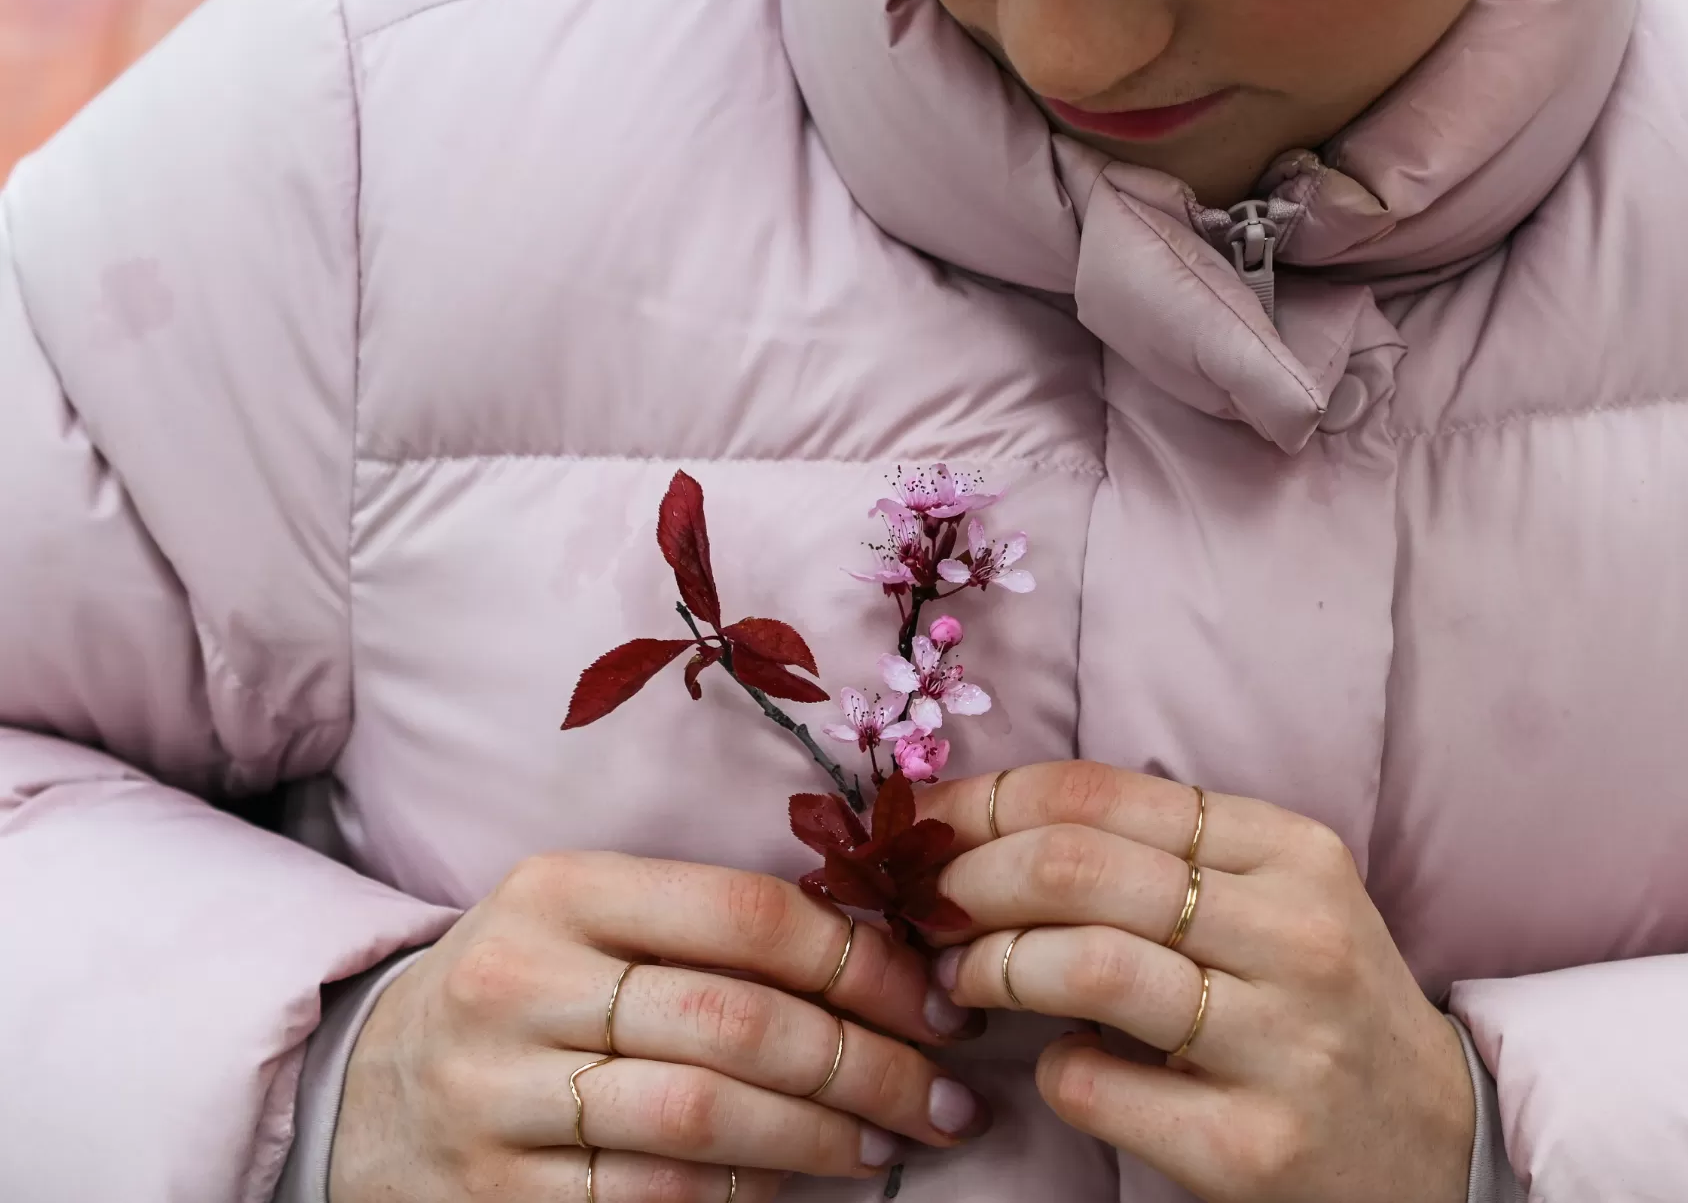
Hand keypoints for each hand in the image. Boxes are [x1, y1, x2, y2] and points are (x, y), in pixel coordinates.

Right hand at [331, 851, 991, 1202]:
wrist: (365, 1082)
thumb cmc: (526, 986)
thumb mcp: (592, 919)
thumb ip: (711, 926)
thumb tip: (886, 957)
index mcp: (561, 888)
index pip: (746, 914)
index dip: (864, 961)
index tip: (937, 1000)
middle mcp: (523, 981)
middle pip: (737, 1020)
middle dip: (868, 1063)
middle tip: (947, 1093)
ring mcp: (498, 1095)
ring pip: (703, 1116)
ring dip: (824, 1136)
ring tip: (896, 1140)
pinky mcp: (495, 1195)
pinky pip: (654, 1195)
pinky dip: (748, 1190)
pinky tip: (804, 1179)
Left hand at [916, 762, 1472, 1202]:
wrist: (1438, 1140)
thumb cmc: (1317, 999)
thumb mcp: (1269, 895)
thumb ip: (1152, 855)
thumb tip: (982, 828)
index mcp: (1290, 850)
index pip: (1101, 792)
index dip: (988, 801)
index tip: (924, 825)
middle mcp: (1296, 934)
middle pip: (1078, 867)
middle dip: (969, 881)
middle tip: (929, 907)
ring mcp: (1281, 1043)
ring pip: (1083, 966)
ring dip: (992, 968)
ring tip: (965, 981)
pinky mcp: (1251, 1146)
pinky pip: (1096, 1085)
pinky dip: (1051, 1069)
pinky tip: (1062, 1064)